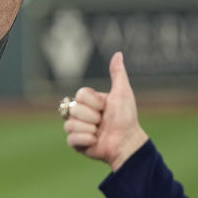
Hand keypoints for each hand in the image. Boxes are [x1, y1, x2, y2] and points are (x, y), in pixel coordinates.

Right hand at [64, 51, 148, 170]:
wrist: (127, 142)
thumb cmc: (127, 118)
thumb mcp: (122, 93)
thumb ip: (118, 74)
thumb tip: (118, 53)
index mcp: (89, 101)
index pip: (80, 95)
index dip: (94, 102)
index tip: (105, 107)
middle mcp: (81, 113)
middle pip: (73, 109)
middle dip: (92, 117)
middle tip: (103, 121)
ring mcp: (78, 128)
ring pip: (70, 124)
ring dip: (89, 129)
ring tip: (99, 132)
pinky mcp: (76, 143)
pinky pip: (71, 138)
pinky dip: (85, 140)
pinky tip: (95, 141)